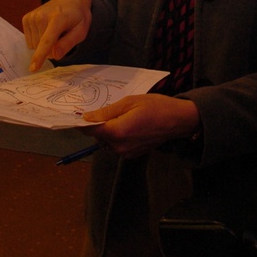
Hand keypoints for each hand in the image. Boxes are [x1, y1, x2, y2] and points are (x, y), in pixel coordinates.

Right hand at [21, 0, 92, 71]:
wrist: (71, 0)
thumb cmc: (78, 17)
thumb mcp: (81, 31)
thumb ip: (68, 43)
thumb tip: (55, 55)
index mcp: (58, 19)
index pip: (47, 41)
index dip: (40, 56)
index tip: (33, 68)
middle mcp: (42, 16)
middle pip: (41, 47)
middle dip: (51, 49)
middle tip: (62, 36)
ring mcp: (32, 16)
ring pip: (34, 46)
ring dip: (44, 44)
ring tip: (55, 31)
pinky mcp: (26, 18)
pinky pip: (29, 41)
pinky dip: (38, 40)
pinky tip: (46, 29)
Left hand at [81, 94, 200, 158]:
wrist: (179, 120)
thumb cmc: (156, 106)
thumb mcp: (130, 102)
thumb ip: (106, 112)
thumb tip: (86, 117)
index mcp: (117, 132)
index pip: (90, 130)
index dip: (82, 122)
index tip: (77, 113)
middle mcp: (119, 147)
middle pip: (98, 136)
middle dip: (99, 123)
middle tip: (110, 108)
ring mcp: (126, 153)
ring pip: (106, 141)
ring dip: (109, 130)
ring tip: (123, 115)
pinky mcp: (132, 155)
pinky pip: (117, 145)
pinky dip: (118, 135)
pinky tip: (130, 124)